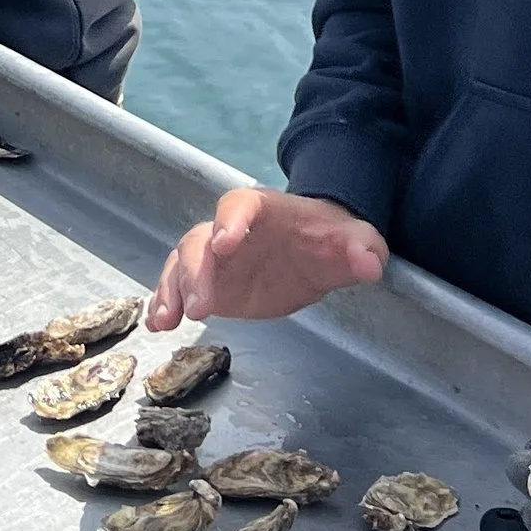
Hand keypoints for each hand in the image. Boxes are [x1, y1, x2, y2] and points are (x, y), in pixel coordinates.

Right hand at [146, 186, 387, 327]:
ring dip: (172, 290)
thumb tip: (370, 262)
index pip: (239, 205)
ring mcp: (215, 258)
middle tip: (201, 306)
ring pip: (182, 264)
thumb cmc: (330, 239)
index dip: (230, 221)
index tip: (225, 244)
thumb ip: (362, 248)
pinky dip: (165, 303)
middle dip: (196, 271)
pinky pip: (179, 288)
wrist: (315, 251)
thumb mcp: (354, 240)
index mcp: (263, 209)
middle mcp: (229, 229)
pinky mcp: (210, 284)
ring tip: (167, 320)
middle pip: (201, 240)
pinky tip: (160, 325)